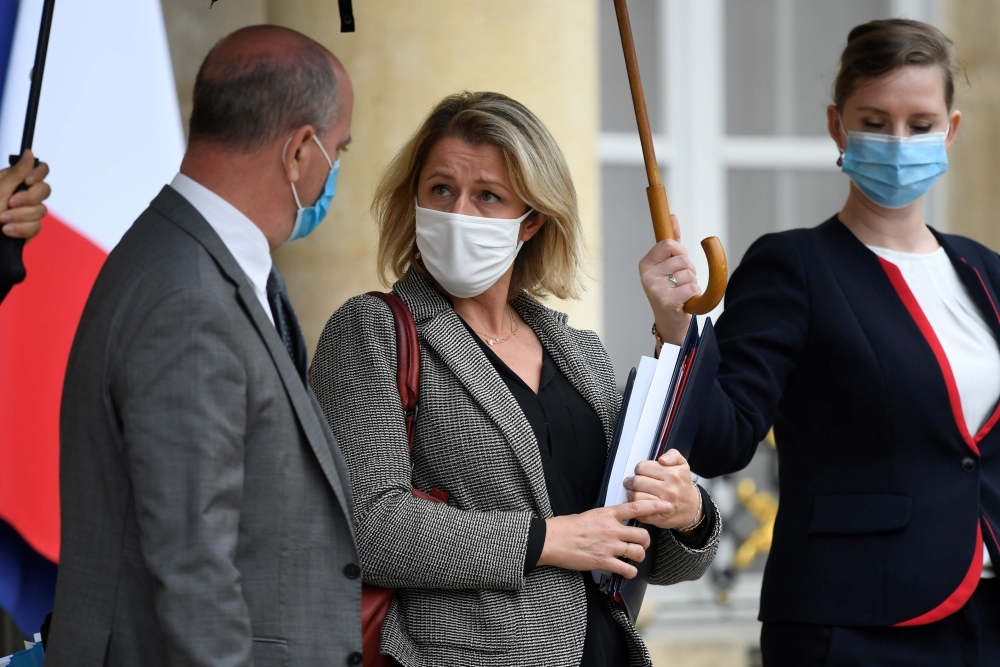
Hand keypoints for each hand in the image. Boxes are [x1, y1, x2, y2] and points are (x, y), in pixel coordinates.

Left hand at [0, 150, 50, 240]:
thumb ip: (17, 172)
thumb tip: (29, 153)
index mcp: (15, 181)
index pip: (41, 170)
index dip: (39, 174)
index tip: (28, 181)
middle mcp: (24, 194)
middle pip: (45, 190)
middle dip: (29, 198)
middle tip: (11, 203)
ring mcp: (27, 212)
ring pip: (41, 211)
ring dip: (20, 216)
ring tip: (2, 219)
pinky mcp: (29, 229)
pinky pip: (36, 227)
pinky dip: (21, 229)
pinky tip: (7, 230)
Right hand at [537, 500, 672, 578]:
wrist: (552, 540)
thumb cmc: (567, 527)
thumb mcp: (590, 514)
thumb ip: (607, 517)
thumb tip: (618, 520)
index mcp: (607, 514)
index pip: (636, 508)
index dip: (655, 507)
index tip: (666, 505)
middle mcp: (611, 529)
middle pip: (642, 535)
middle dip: (645, 542)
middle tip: (641, 544)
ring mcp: (608, 546)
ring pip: (637, 552)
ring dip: (638, 556)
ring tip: (632, 557)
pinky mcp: (603, 562)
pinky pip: (627, 569)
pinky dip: (630, 572)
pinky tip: (625, 570)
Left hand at [624, 449, 701, 529]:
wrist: (692, 508)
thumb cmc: (682, 485)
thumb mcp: (682, 465)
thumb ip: (673, 455)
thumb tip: (662, 460)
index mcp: (673, 474)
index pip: (642, 467)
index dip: (639, 469)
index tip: (642, 473)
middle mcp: (669, 489)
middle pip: (636, 482)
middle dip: (631, 482)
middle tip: (633, 483)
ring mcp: (663, 505)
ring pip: (635, 496)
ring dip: (632, 494)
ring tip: (636, 492)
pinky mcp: (658, 518)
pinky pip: (639, 510)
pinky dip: (635, 506)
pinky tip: (639, 502)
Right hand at [639, 214, 697, 345]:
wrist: (670, 321)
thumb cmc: (671, 290)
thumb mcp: (668, 264)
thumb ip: (671, 241)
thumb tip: (672, 217)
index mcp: (646, 264)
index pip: (668, 244)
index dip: (680, 251)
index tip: (678, 261)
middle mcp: (647, 275)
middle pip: (681, 258)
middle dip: (689, 268)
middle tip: (681, 281)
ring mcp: (655, 288)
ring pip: (688, 273)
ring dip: (692, 282)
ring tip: (682, 292)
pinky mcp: (666, 301)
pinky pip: (692, 287)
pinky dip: (694, 293)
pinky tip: (685, 300)